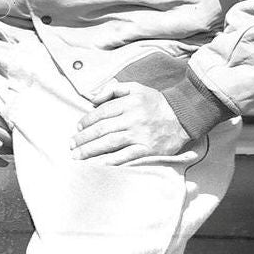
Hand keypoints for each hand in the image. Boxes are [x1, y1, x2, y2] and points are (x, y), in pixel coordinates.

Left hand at [70, 81, 189, 164]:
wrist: (182, 116)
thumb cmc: (155, 102)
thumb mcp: (136, 87)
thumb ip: (113, 88)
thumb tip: (93, 97)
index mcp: (129, 102)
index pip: (102, 112)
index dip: (87, 120)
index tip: (78, 128)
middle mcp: (132, 118)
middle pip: (102, 129)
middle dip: (84, 138)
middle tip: (71, 145)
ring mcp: (139, 136)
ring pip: (110, 144)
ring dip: (91, 151)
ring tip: (77, 156)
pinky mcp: (146, 150)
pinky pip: (124, 157)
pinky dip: (109, 162)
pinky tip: (97, 166)